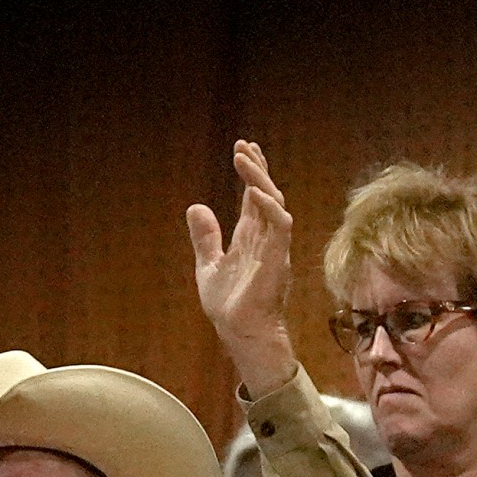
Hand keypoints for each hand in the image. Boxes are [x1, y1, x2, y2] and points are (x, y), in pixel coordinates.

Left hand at [187, 140, 299, 393]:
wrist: (239, 332)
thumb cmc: (230, 306)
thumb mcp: (208, 265)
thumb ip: (205, 238)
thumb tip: (196, 206)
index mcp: (251, 238)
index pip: (255, 198)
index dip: (251, 173)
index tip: (243, 149)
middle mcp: (266, 238)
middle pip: (266, 194)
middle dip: (257, 168)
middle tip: (245, 144)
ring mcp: (274, 247)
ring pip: (274, 203)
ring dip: (260, 179)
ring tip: (244, 157)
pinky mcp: (278, 258)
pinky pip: (280, 225)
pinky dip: (269, 206)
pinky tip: (256, 190)